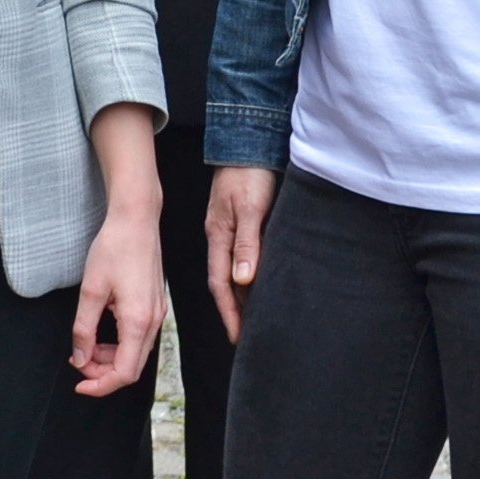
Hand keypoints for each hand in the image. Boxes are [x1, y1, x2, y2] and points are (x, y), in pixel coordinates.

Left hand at [69, 191, 163, 396]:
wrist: (136, 220)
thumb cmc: (114, 248)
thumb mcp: (91, 290)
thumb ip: (84, 329)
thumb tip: (80, 358)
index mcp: (139, 321)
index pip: (124, 373)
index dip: (101, 385)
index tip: (80, 384)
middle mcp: (153, 321)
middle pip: (132, 367)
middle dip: (103, 373)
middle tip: (77, 362)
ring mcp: (157, 313)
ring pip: (136, 353)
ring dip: (110, 358)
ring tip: (85, 346)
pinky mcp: (155, 305)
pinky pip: (139, 336)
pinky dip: (119, 343)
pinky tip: (101, 332)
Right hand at [203, 166, 277, 342]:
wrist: (247, 142)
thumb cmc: (249, 173)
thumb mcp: (251, 208)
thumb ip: (247, 244)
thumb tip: (243, 280)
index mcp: (219, 236)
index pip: (220, 284)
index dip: (229, 312)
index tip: (237, 336)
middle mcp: (221, 236)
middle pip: (225, 281)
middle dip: (235, 310)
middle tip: (248, 335)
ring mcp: (229, 229)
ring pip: (234, 270)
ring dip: (243, 294)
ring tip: (256, 317)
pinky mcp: (241, 221)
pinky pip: (242, 256)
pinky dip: (250, 275)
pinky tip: (260, 281)